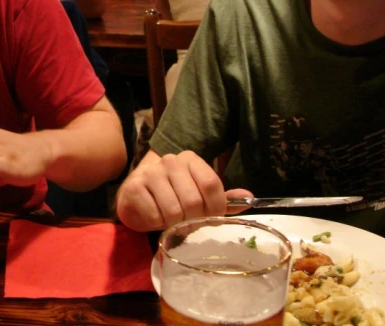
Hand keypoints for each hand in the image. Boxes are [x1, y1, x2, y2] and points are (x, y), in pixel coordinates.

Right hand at [115, 150, 252, 231]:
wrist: (134, 195)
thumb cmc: (171, 196)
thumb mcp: (198, 195)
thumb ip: (222, 198)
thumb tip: (250, 198)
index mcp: (190, 159)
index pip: (211, 184)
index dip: (215, 208)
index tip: (211, 218)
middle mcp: (170, 161)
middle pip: (194, 201)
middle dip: (194, 219)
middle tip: (187, 222)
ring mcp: (150, 173)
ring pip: (174, 211)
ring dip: (174, 224)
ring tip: (170, 219)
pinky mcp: (134, 187)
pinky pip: (155, 217)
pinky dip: (157, 224)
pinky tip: (154, 217)